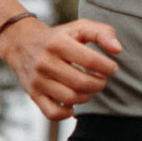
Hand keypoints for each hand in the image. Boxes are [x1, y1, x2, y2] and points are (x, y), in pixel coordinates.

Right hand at [0, 18, 122, 120]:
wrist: (23, 44)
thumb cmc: (60, 37)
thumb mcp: (79, 27)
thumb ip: (102, 33)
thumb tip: (118, 50)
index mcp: (58, 43)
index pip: (89, 60)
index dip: (107, 67)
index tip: (112, 68)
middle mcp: (45, 62)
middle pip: (81, 83)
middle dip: (98, 84)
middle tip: (101, 80)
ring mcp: (38, 80)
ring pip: (70, 98)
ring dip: (87, 96)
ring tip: (89, 88)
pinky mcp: (33, 95)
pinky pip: (53, 113)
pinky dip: (67, 112)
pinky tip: (73, 103)